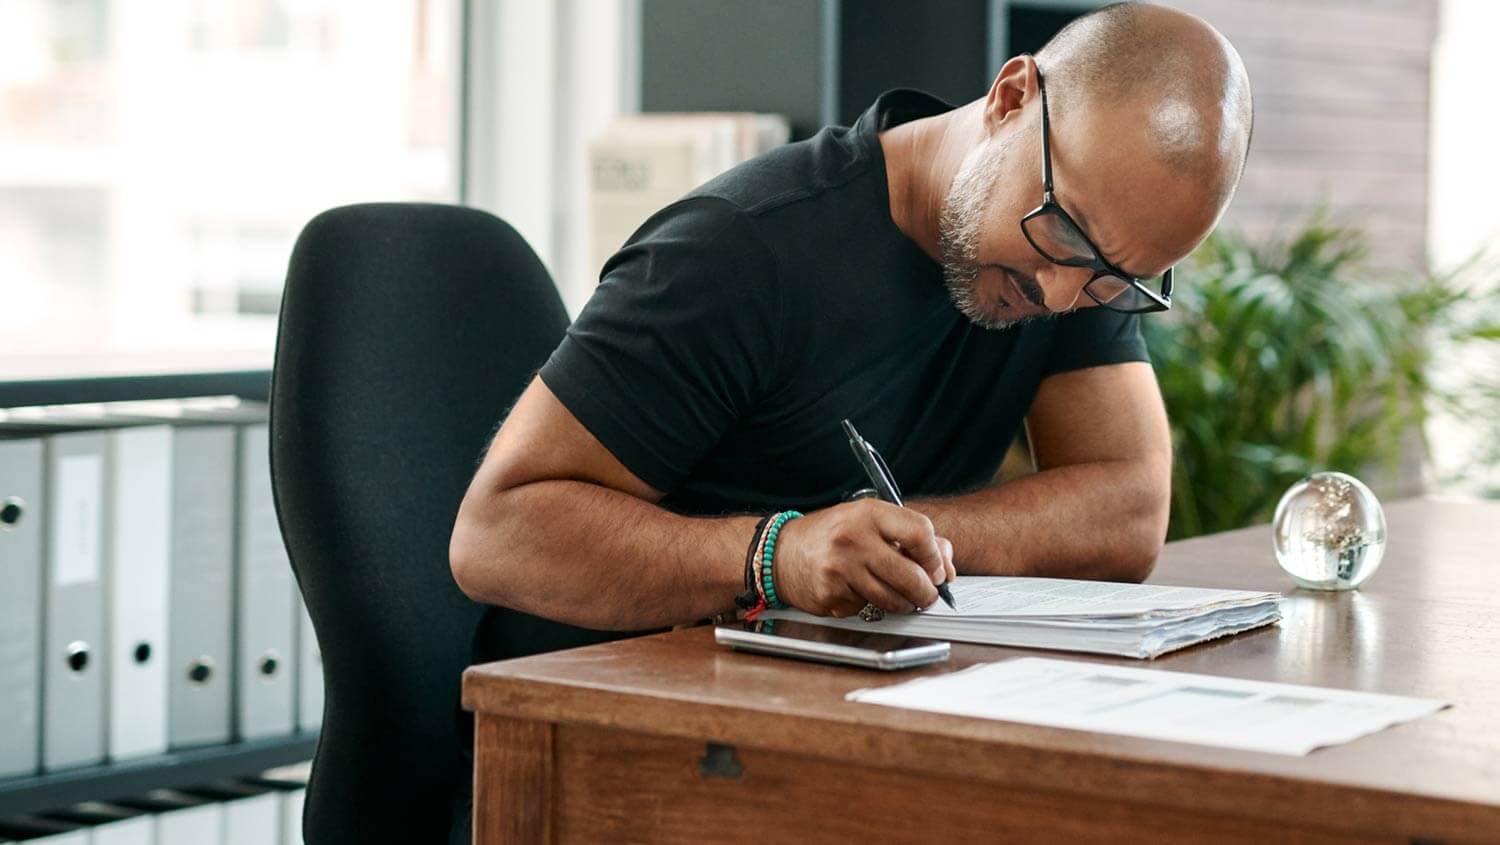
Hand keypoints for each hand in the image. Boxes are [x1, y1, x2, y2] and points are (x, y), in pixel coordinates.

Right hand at [773, 499, 955, 617]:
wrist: (782, 553)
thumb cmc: (831, 535)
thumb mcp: (869, 522)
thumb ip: (910, 536)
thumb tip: (946, 564)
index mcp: (868, 514)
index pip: (920, 534)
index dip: (936, 557)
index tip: (938, 570)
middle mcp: (853, 540)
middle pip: (910, 576)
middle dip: (926, 592)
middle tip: (928, 595)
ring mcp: (840, 570)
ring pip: (892, 600)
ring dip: (903, 604)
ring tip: (900, 597)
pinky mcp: (831, 596)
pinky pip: (867, 609)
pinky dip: (870, 606)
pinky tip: (859, 592)